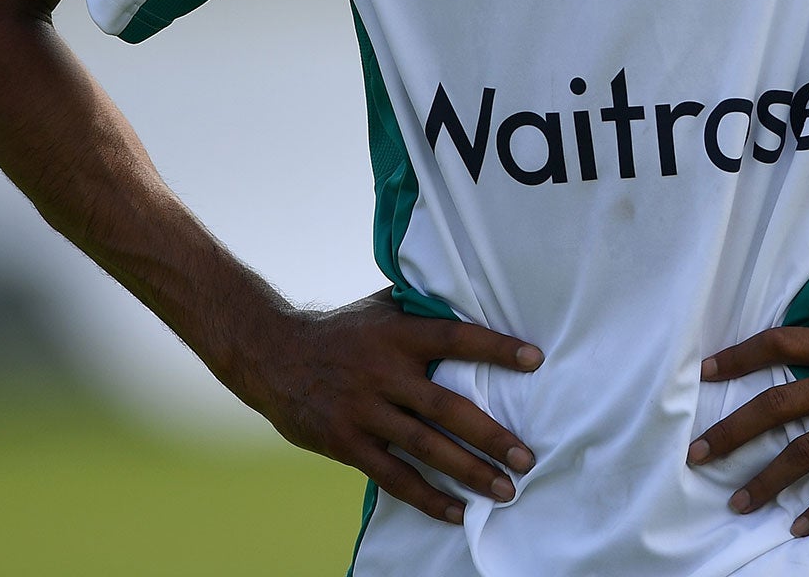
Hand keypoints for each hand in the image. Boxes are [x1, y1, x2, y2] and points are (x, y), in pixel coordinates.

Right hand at [247, 288, 542, 524]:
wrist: (274, 356)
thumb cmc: (343, 331)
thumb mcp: (381, 309)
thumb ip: (423, 308)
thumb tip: (475, 296)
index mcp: (398, 334)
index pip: (455, 337)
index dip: (495, 348)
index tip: (535, 360)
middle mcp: (382, 372)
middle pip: (445, 407)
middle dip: (490, 435)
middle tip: (527, 457)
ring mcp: (363, 411)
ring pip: (424, 447)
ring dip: (468, 472)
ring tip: (506, 490)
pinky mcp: (346, 443)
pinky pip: (393, 476)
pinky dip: (427, 497)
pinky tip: (457, 512)